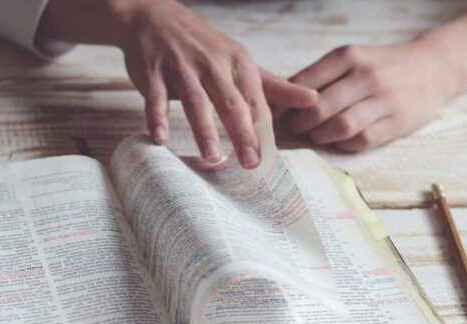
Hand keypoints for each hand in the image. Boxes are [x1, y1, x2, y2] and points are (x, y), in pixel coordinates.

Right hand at [38, 0, 316, 167]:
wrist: (157, 18)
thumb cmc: (204, 48)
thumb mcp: (241, 61)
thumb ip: (274, 86)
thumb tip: (312, 99)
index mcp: (238, 63)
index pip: (255, 101)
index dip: (262, 131)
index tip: (268, 160)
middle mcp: (212, 64)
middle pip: (230, 103)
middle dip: (242, 133)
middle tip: (251, 163)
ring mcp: (181, 68)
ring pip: (196, 101)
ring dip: (204, 130)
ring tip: (213, 157)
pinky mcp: (153, 72)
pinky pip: (156, 97)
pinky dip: (157, 117)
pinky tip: (160, 139)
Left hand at [284, 40, 460, 151]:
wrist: (433, 67)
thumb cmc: (381, 66)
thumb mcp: (352, 59)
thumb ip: (319, 77)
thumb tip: (281, 101)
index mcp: (349, 57)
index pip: (304, 84)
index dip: (287, 104)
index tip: (280, 114)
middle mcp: (366, 75)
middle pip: (319, 108)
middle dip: (300, 124)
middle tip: (295, 129)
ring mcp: (384, 99)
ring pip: (340, 127)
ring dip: (321, 136)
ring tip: (317, 135)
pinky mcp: (397, 122)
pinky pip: (361, 141)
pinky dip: (344, 145)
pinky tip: (340, 141)